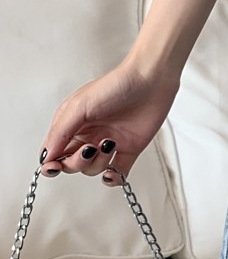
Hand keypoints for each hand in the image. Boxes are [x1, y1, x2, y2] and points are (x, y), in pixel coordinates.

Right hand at [37, 62, 180, 186]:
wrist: (151, 80)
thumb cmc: (116, 85)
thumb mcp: (80, 105)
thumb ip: (61, 132)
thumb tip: (46, 155)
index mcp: (73, 124)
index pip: (55, 151)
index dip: (52, 162)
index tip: (54, 166)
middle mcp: (90, 135)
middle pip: (72, 163)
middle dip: (77, 162)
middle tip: (89, 149)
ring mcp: (109, 143)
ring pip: (94, 169)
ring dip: (99, 163)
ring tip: (109, 144)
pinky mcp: (130, 149)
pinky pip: (118, 172)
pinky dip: (115, 178)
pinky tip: (113, 173)